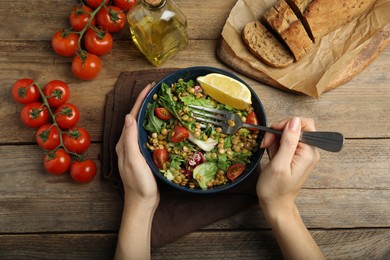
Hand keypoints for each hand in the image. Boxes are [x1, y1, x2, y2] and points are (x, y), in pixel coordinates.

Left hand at [115, 82, 158, 208]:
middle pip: (137, 118)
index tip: (149, 87)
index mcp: (124, 142)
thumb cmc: (138, 183)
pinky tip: (165, 126)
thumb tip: (129, 116)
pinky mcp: (144, 156)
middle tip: (158, 92)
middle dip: (146, 104)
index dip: (140, 100)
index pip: (132, 116)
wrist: (142, 202)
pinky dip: (157, 127)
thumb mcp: (133, 159)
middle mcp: (128, 144)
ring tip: (163, 104)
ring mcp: (136, 150)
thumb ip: (130, 138)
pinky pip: (150, 136)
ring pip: (144, 127)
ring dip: (151, 114)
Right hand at [256, 117, 323, 259]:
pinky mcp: (295, 156)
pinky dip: (276, 144)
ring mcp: (303, 153)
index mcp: (309, 152)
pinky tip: (270, 153)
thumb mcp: (279, 164)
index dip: (287, 124)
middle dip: (278, 131)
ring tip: (267, 149)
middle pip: (296, 127)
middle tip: (266, 143)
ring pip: (289, 133)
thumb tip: (294, 121)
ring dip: (275, 137)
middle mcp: (309, 151)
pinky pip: (286, 141)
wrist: (275, 205)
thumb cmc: (275, 189)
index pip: (304, 124)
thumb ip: (288, 142)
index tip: (273, 133)